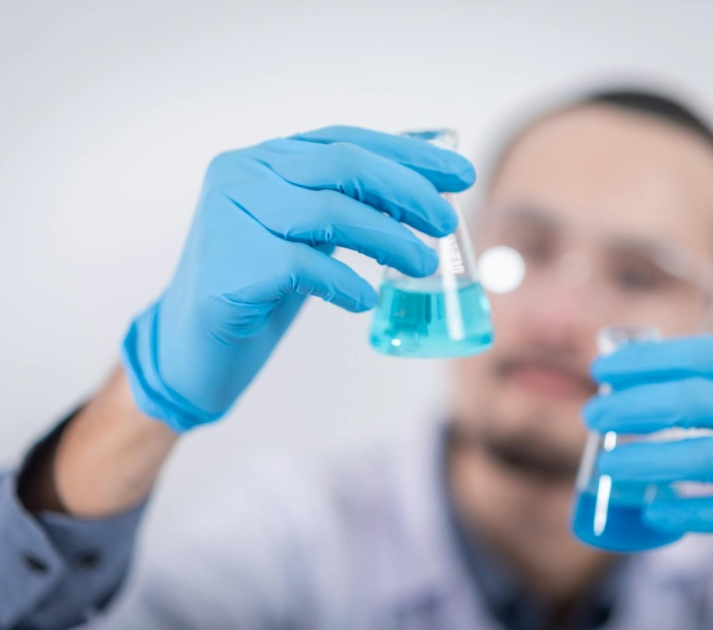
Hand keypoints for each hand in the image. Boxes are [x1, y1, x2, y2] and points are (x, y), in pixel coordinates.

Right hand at [122, 126, 474, 430]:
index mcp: (262, 159)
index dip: (406, 153)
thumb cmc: (260, 286)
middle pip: (340, 166)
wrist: (194, 346)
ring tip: (422, 266)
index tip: (459, 172)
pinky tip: (364, 300)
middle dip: (406, 190)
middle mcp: (241, 175)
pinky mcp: (226, 268)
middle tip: (446, 221)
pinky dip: (343, 282)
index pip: (344, 141)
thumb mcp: (307, 233)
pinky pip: (301, 265)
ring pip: (326, 211)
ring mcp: (227, 217)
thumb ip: (348, 199)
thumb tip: (421, 173)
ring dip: (388, 238)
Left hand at [584, 334, 712, 559]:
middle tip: (592, 415)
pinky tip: (654, 512)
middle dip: (631, 407)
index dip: (648, 359)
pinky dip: (686, 513)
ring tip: (605, 468)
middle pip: (689, 401)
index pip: (703, 355)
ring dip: (644, 462)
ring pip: (699, 457)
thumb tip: (658, 386)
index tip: (605, 369)